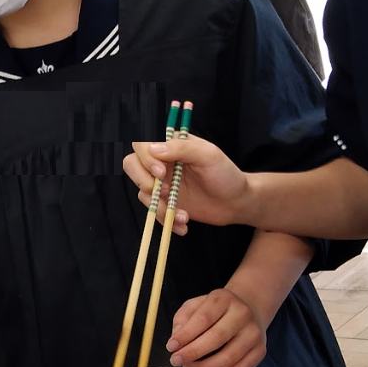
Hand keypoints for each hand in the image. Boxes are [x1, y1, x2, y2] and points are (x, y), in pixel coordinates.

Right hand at [122, 134, 248, 233]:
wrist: (236, 203)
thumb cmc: (226, 174)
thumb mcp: (208, 155)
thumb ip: (182, 148)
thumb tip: (153, 149)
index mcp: (171, 144)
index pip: (142, 142)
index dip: (145, 157)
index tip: (161, 172)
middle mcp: (161, 162)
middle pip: (131, 164)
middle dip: (143, 181)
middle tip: (164, 192)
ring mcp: (161, 183)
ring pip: (142, 192)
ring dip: (158, 207)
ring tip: (183, 215)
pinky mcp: (164, 202)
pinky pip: (152, 211)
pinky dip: (165, 220)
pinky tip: (183, 224)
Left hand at [168, 288, 268, 366]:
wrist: (248, 309)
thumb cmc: (216, 310)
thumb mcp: (196, 305)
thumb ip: (183, 319)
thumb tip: (177, 338)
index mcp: (224, 299)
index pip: (203, 318)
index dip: (185, 335)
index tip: (171, 346)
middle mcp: (242, 314)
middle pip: (216, 338)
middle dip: (192, 353)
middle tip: (176, 360)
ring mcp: (254, 333)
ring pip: (229, 357)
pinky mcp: (260, 350)